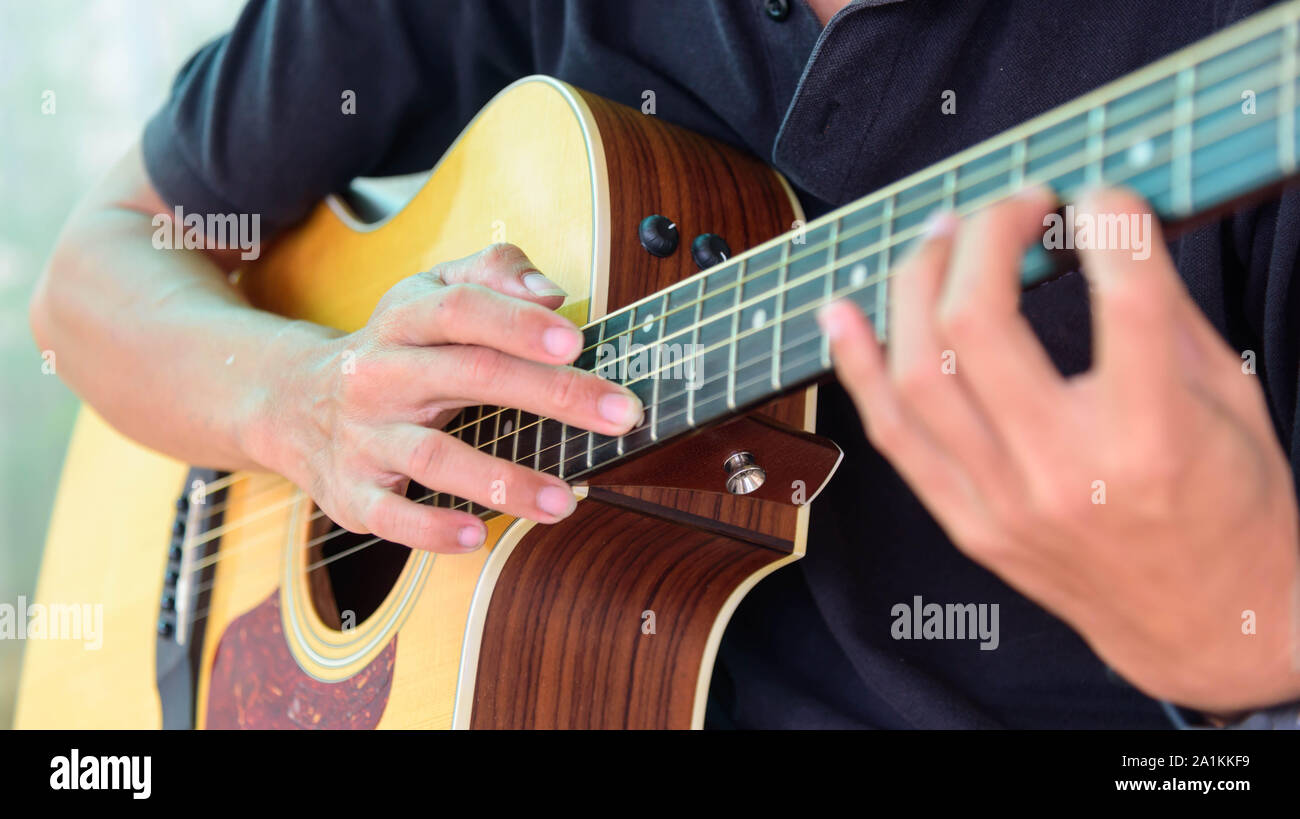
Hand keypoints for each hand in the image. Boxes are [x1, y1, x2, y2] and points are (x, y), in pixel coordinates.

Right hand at [251, 243, 642, 553]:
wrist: (292, 402)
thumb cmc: (396, 346)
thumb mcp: (432, 292)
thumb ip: (493, 275)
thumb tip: (552, 294)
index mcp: (405, 319)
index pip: (462, 311)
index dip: (520, 324)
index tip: (578, 340)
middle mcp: (381, 373)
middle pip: (469, 375)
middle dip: (553, 395)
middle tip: (621, 416)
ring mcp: (364, 435)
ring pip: (434, 456)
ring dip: (503, 480)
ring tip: (565, 500)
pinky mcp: (352, 491)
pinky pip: (390, 515)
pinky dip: (431, 529)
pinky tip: (477, 534)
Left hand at [817, 186, 1299, 711]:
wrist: (1207, 627)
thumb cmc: (1233, 513)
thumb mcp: (1233, 402)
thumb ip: (1166, 312)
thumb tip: (1101, 226)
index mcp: (1155, 436)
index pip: (1120, 298)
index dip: (1109, 219)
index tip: (1100, 197)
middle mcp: (1067, 472)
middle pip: (978, 322)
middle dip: (985, 234)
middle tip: (1013, 205)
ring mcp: (1005, 502)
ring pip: (918, 372)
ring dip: (915, 284)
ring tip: (940, 237)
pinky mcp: (970, 522)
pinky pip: (891, 434)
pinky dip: (857, 365)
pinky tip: (843, 313)